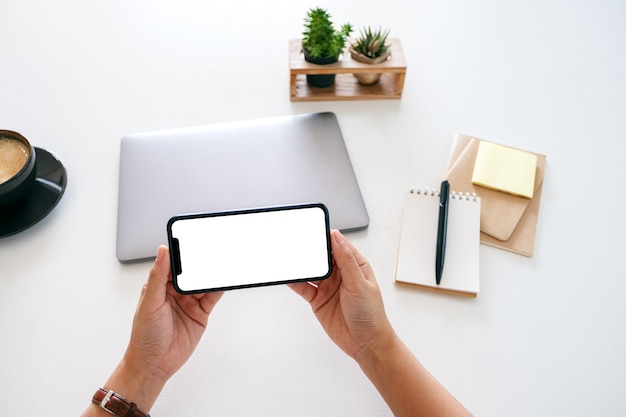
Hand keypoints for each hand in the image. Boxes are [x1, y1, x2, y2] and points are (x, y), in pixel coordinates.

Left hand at [124, 245, 223, 383]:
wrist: (155, 364)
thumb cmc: (145, 336)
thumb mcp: (150, 303)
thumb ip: (158, 276)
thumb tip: (162, 251)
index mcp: (159, 285)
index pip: (173, 263)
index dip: (182, 252)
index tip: (192, 240)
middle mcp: (175, 291)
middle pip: (191, 271)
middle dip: (201, 262)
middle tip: (212, 250)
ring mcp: (189, 302)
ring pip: (203, 282)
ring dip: (212, 274)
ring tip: (221, 264)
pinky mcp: (200, 313)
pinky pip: (212, 297)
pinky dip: (219, 288)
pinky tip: (223, 281)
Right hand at [289, 230, 394, 358]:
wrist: (365, 343)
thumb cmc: (371, 315)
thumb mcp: (359, 284)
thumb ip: (346, 261)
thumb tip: (337, 237)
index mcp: (355, 265)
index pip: (337, 244)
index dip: (324, 236)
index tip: (311, 230)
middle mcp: (340, 273)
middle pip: (320, 256)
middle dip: (308, 249)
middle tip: (293, 242)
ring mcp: (328, 286)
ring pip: (310, 270)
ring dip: (299, 265)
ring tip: (286, 257)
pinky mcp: (318, 299)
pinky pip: (303, 286)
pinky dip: (293, 281)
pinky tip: (286, 276)